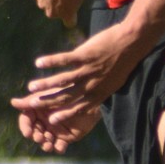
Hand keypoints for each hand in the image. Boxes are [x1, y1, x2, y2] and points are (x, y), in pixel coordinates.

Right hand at [10, 22, 142, 144]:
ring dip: (46, 84)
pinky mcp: (86, 55)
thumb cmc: (124, 62)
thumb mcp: (115, 83)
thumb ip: (101, 92)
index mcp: (99, 93)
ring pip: (63, 80)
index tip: (51, 121)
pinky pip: (66, 60)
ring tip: (32, 87)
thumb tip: (90, 99)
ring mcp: (88, 70)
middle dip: (49, 102)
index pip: (78, 107)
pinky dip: (52, 62)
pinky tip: (39, 63)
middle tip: (33, 105)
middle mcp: (92, 85)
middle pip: (67, 96)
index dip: (64, 114)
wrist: (133, 42)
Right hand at [16, 102, 99, 153]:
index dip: (25, 128)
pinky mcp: (66, 137)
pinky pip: (59, 146)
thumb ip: (31, 100)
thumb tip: (13, 102)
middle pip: (35, 133)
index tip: (28, 132)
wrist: (89, 96)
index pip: (26, 121)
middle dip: (36, 137)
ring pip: (45, 142)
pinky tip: (59, 147)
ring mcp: (54, 130)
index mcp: (37, 111)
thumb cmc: (66, 91)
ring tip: (49, 145)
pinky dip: (58, 148)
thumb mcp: (48, 94)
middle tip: (41, 138)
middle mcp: (44, 122)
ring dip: (45, 145)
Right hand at [32, 0, 85, 28]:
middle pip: (54, 13)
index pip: (69, 22)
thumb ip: (73, 4)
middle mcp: (52, 13)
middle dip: (57, 7)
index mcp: (66, 15)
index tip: (73, 12)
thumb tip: (68, 7)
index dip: (71, 17)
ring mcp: (43, 3)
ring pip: (46, 4)